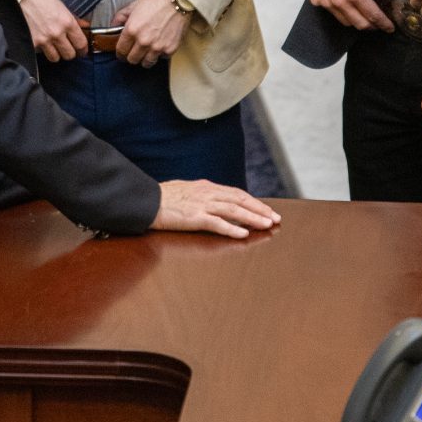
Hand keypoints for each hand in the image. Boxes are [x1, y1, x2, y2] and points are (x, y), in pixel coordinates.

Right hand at [20, 0, 86, 62]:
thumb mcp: (62, 6)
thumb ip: (74, 19)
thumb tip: (85, 26)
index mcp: (67, 22)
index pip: (81, 44)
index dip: (83, 49)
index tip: (82, 50)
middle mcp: (57, 33)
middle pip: (69, 55)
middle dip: (70, 52)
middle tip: (67, 48)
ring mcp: (44, 39)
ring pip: (55, 58)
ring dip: (55, 53)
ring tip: (53, 46)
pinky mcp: (32, 43)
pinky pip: (41, 54)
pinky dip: (42, 50)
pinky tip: (42, 42)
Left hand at [114, 0, 190, 67]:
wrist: (177, 0)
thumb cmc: (155, 1)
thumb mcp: (132, 7)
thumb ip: (119, 18)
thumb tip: (112, 27)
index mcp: (131, 30)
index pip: (120, 51)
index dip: (120, 53)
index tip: (122, 53)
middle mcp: (143, 41)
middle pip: (132, 60)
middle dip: (131, 56)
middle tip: (134, 51)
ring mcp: (157, 47)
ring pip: (146, 63)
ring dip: (145, 58)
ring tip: (147, 51)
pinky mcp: (170, 49)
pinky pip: (161, 58)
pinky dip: (160, 54)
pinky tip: (160, 45)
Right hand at [151, 180, 281, 238]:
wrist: (145, 201)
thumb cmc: (162, 198)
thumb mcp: (186, 191)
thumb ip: (202, 195)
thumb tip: (215, 201)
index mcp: (206, 187)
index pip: (236, 193)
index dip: (253, 202)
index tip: (267, 210)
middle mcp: (207, 193)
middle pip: (240, 200)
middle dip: (260, 209)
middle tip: (276, 218)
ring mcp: (201, 205)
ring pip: (234, 210)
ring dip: (252, 218)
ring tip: (267, 225)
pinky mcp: (194, 217)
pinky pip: (217, 223)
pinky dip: (232, 228)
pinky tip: (243, 234)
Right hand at [303, 0, 392, 31]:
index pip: (373, 15)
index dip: (384, 23)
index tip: (390, 28)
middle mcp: (340, 2)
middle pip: (360, 24)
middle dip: (372, 27)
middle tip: (379, 24)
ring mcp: (327, 3)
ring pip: (346, 22)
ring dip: (357, 22)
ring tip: (363, 17)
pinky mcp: (317, 1)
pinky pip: (332, 13)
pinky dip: (342, 13)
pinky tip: (345, 5)